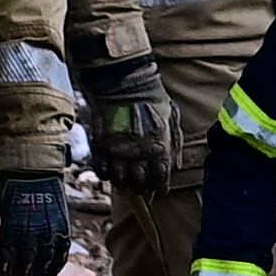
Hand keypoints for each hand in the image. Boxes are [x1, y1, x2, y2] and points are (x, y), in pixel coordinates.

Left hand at [0, 169, 72, 275]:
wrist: (35, 168)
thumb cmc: (9, 187)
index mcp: (12, 228)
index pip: (6, 261)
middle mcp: (33, 232)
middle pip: (25, 266)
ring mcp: (50, 231)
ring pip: (44, 262)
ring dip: (36, 275)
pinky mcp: (63, 226)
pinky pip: (61, 252)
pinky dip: (56, 264)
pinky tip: (50, 272)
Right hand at [84, 48, 175, 183]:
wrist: (124, 84)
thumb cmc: (152, 98)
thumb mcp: (171, 119)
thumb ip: (173, 141)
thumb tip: (174, 161)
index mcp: (160, 149)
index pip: (161, 179)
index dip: (160, 188)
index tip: (159, 191)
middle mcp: (139, 155)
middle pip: (140, 183)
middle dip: (141, 186)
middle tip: (141, 185)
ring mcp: (119, 152)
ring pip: (119, 180)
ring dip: (123, 182)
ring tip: (124, 179)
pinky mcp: (101, 146)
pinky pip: (101, 170)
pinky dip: (105, 173)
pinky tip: (109, 169)